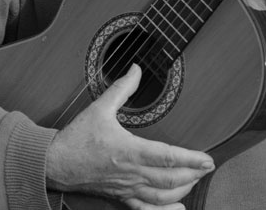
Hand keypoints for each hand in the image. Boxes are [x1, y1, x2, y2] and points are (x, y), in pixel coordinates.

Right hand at [46, 64, 214, 209]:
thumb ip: (122, 88)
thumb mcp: (100, 107)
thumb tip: (136, 69)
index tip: (207, 157)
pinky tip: (177, 207)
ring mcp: (127, 188)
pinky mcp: (121, 197)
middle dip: (193, 173)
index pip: (167, 157)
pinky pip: (146, 209)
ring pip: (161, 195)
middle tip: (208, 166)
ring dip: (182, 189)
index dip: (190, 159)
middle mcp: (131, 172)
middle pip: (169, 179)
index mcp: (128, 150)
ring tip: (195, 179)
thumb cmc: (78, 137)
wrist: (57, 163)